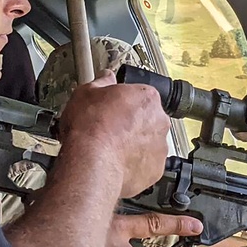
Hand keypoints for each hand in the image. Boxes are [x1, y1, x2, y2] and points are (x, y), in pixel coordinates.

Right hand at [59, 70, 171, 197]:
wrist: (91, 163)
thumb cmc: (90, 129)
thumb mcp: (86, 93)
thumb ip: (102, 82)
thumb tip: (106, 77)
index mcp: (147, 98)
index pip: (140, 95)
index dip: (123, 103)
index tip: (112, 109)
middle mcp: (159, 121)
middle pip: (147, 119)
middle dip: (131, 124)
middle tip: (109, 130)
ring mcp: (160, 146)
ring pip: (148, 143)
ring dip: (134, 145)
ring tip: (111, 148)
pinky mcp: (155, 169)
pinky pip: (146, 165)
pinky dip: (134, 165)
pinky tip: (116, 163)